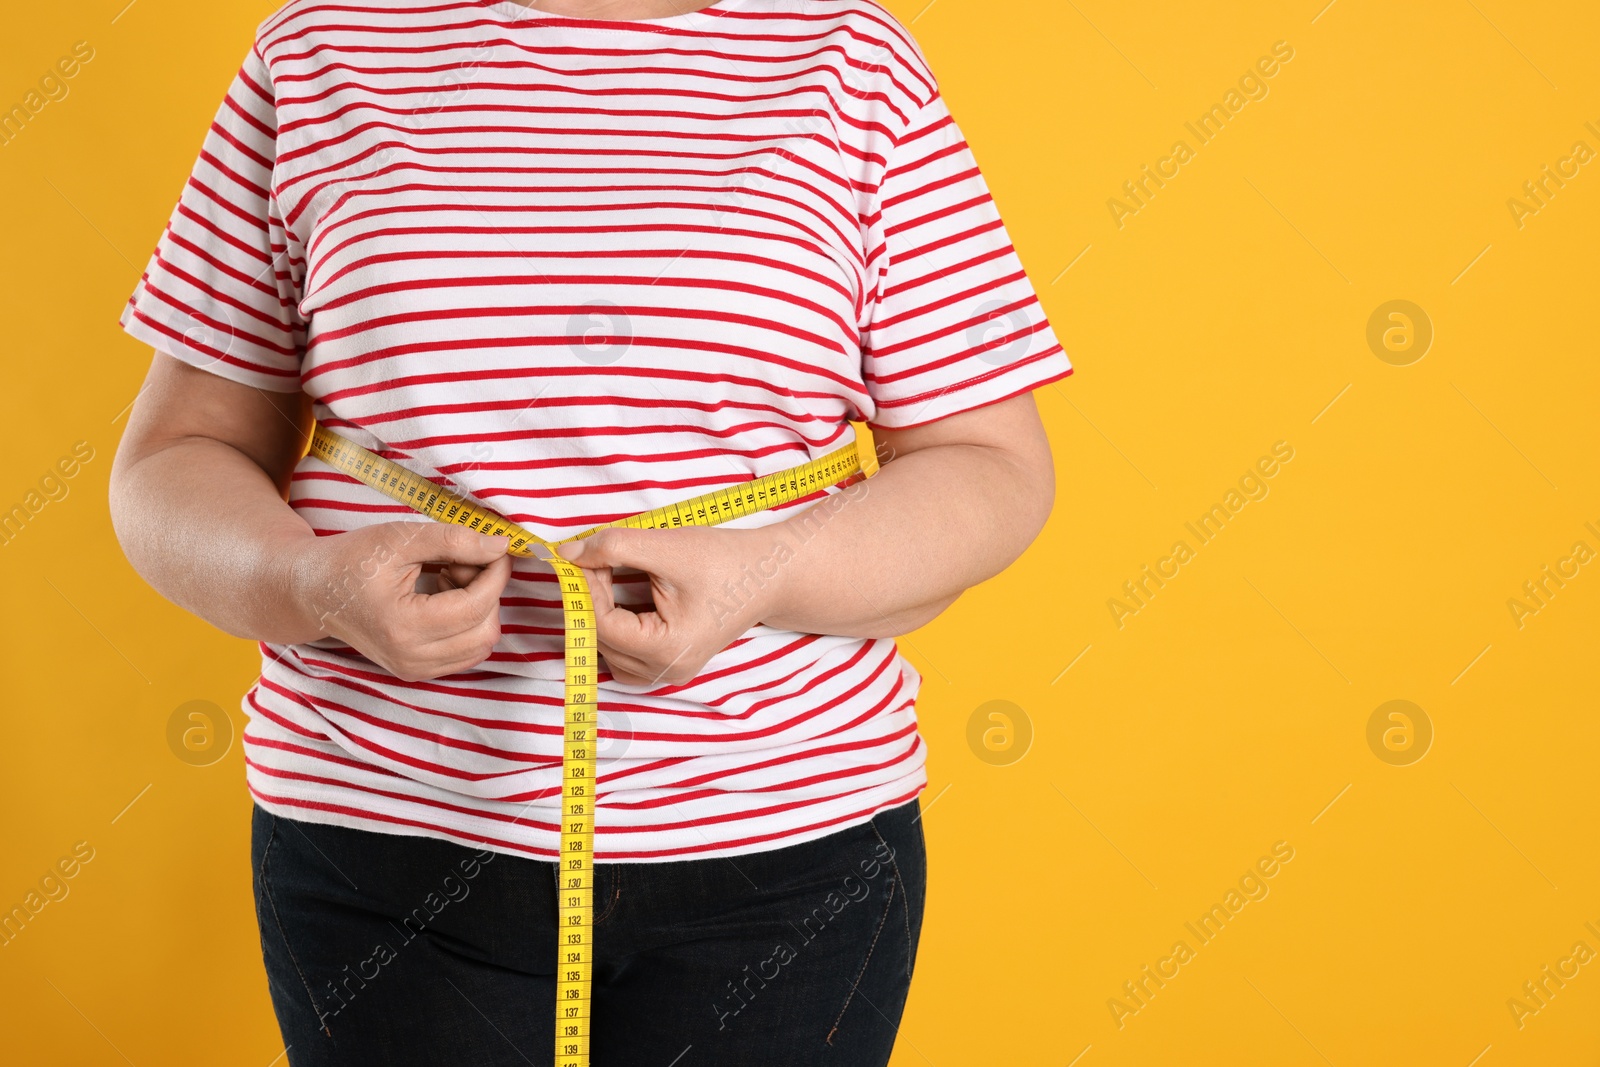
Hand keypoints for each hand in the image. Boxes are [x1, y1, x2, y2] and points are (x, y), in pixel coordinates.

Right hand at [290, 522, 511, 681]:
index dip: (496, 573)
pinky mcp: (417, 671)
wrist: (313, 591)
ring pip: (481, 644)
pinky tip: (444, 598)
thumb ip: (454, 540)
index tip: (495, 547)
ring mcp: (414, 670)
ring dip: (479, 609)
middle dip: (486, 592)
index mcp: (402, 626)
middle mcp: (410, 659)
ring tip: (448, 579)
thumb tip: (501, 546)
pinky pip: (467, 652)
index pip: (476, 606)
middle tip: (459, 563)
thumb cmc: (350, 560)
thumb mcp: (400, 538)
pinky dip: (468, 624)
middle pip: (485, 630)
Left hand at [557, 526, 782, 686]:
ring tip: (611, 577)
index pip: (602, 625)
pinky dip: (616, 626)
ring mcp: (670, 673)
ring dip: (601, 614)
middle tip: (597, 559)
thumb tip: (567, 554)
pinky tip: (624, 597)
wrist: (769, 575)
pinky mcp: (671, 664)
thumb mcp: (665, 546)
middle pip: (603, 641)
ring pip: (609, 651)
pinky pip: (626, 653)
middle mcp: (667, 672)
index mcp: (668, 650)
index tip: (583, 557)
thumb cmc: (724, 561)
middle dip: (592, 599)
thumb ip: (613, 548)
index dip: (586, 589)